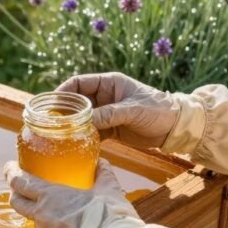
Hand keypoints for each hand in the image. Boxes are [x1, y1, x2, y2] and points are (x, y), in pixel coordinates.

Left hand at [5, 159, 139, 227]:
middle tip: (21, 186)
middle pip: (16, 202)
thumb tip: (101, 162)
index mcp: (50, 195)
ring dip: (34, 211)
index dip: (11, 174)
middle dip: (15, 193)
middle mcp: (42, 213)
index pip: (20, 182)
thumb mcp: (108, 188)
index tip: (10, 168)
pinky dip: (49, 224)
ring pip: (31, 218)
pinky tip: (61, 222)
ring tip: (47, 205)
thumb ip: (102, 173)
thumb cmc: (109, 214)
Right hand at [57, 72, 178, 148]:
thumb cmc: (157, 109)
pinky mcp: (112, 128)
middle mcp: (105, 96)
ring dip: (74, 126)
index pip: (79, 83)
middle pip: (78, 102)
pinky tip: (77, 145)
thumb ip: (109, 114)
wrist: (176, 127)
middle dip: (65, 112)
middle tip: (52, 123)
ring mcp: (107, 113)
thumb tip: (85, 122)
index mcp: (109, 83)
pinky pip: (93, 132)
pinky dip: (85, 137)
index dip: (64, 92)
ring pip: (83, 119)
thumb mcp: (132, 110)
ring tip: (61, 136)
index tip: (52, 104)